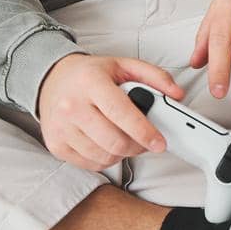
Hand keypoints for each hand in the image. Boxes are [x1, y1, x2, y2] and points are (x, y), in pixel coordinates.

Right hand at [36, 53, 184, 170]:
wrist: (52, 80)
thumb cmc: (90, 74)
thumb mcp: (123, 66)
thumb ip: (155, 77)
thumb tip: (178, 93)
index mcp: (90, 82)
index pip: (121, 113)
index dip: (144, 131)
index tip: (159, 142)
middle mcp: (72, 105)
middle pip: (114, 141)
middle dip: (138, 146)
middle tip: (147, 141)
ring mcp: (61, 127)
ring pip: (104, 156)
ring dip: (123, 153)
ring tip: (126, 138)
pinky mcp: (56, 145)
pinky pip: (90, 164)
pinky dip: (106, 159)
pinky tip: (108, 144)